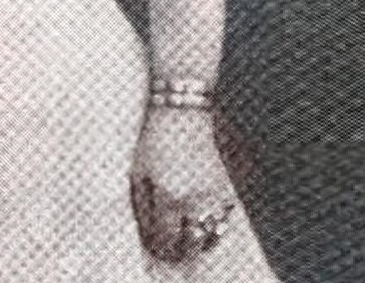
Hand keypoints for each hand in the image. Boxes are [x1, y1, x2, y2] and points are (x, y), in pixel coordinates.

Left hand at [130, 106, 237, 262]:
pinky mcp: (225, 186)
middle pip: (192, 244)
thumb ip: (144, 208)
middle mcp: (194, 200)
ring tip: (187, 232)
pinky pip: (224, 218)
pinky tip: (203, 217)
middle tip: (172, 243)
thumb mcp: (139, 173)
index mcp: (168, 198)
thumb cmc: (154, 142)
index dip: (160, 248)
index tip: (157, 245)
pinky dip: (215, 223)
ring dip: (199, 239)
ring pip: (211, 235)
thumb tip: (149, 235)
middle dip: (180, 249)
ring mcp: (212, 194)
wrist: (182, 115)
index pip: (167, 241)